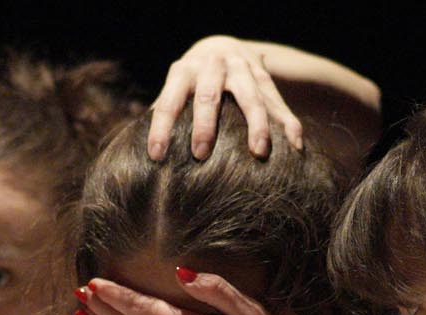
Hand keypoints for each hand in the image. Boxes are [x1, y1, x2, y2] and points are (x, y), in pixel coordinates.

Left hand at [149, 35, 302, 160]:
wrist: (223, 47)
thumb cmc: (189, 82)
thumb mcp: (172, 89)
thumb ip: (157, 113)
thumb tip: (131, 149)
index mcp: (183, 71)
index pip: (167, 101)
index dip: (160, 128)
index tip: (156, 156)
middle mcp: (213, 66)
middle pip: (208, 95)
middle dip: (205, 125)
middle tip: (201, 154)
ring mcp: (242, 70)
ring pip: (251, 97)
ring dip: (256, 125)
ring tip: (259, 152)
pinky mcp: (265, 78)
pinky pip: (278, 101)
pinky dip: (288, 123)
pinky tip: (295, 146)